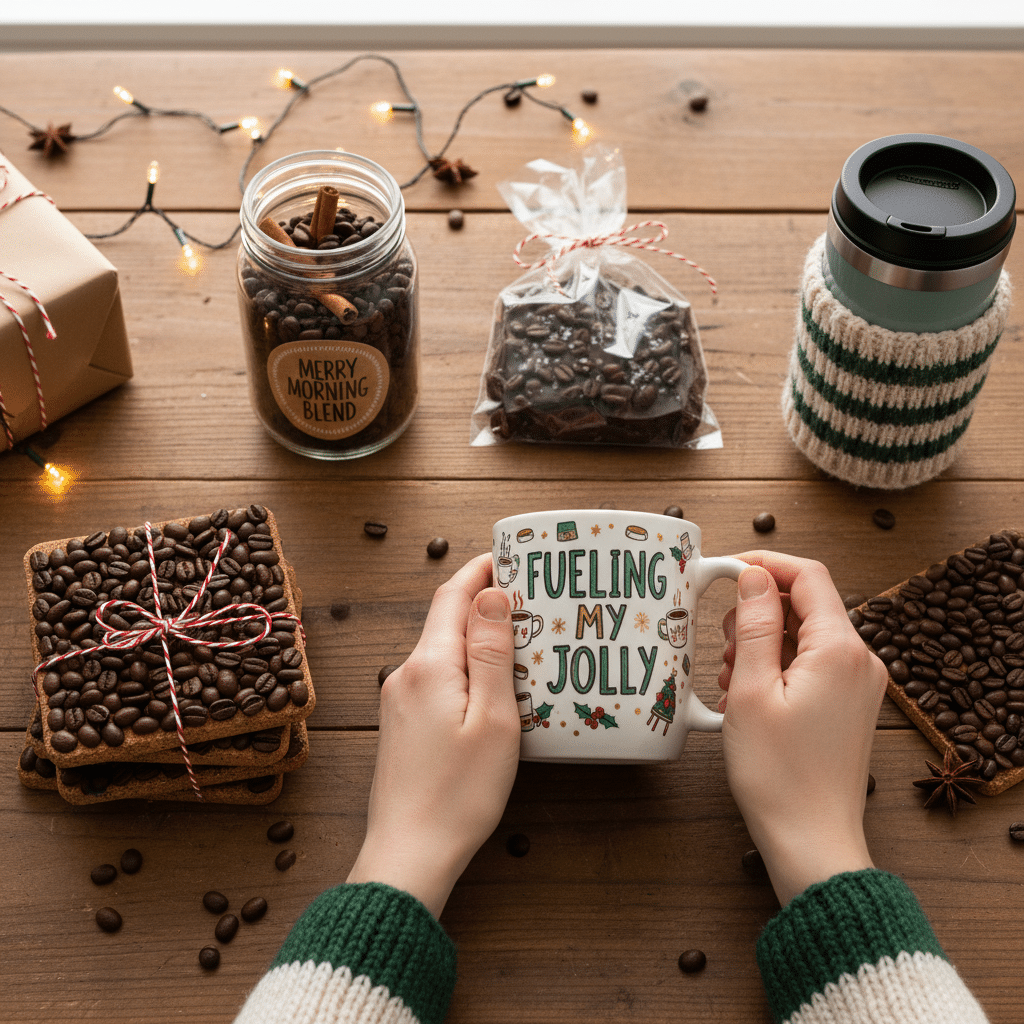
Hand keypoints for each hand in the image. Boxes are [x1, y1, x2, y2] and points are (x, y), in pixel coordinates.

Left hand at [346, 553, 519, 917]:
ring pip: (442, 649)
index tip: (513, 555)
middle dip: (484, 600)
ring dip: (476, 635)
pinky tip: (492, 684)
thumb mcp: (493, 718)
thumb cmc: (458, 794)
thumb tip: (492, 593)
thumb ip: (491, 651)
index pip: (452, 595)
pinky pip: (436, 678)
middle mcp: (405, 674)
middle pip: (445, 618)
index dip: (481, 570)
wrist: (408, 855)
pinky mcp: (401, 725)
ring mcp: (398, 700)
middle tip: (530, 596)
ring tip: (520, 639)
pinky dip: (464, 666)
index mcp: (429, 665)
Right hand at [717, 552, 886, 905]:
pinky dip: (778, 667)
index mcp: (840, 650)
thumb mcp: (751, 690)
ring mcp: (859, 684)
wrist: (812, 842)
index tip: (726, 571)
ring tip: (733, 682)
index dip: (764, 564)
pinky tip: (749, 697)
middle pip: (806, 604)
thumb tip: (752, 576)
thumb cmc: (779, 775)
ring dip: (763, 644)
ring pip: (805, 635)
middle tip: (724, 647)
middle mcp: (861, 660)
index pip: (808, 575)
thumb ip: (752, 624)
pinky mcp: (851, 705)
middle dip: (757, 613)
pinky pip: (813, 664)